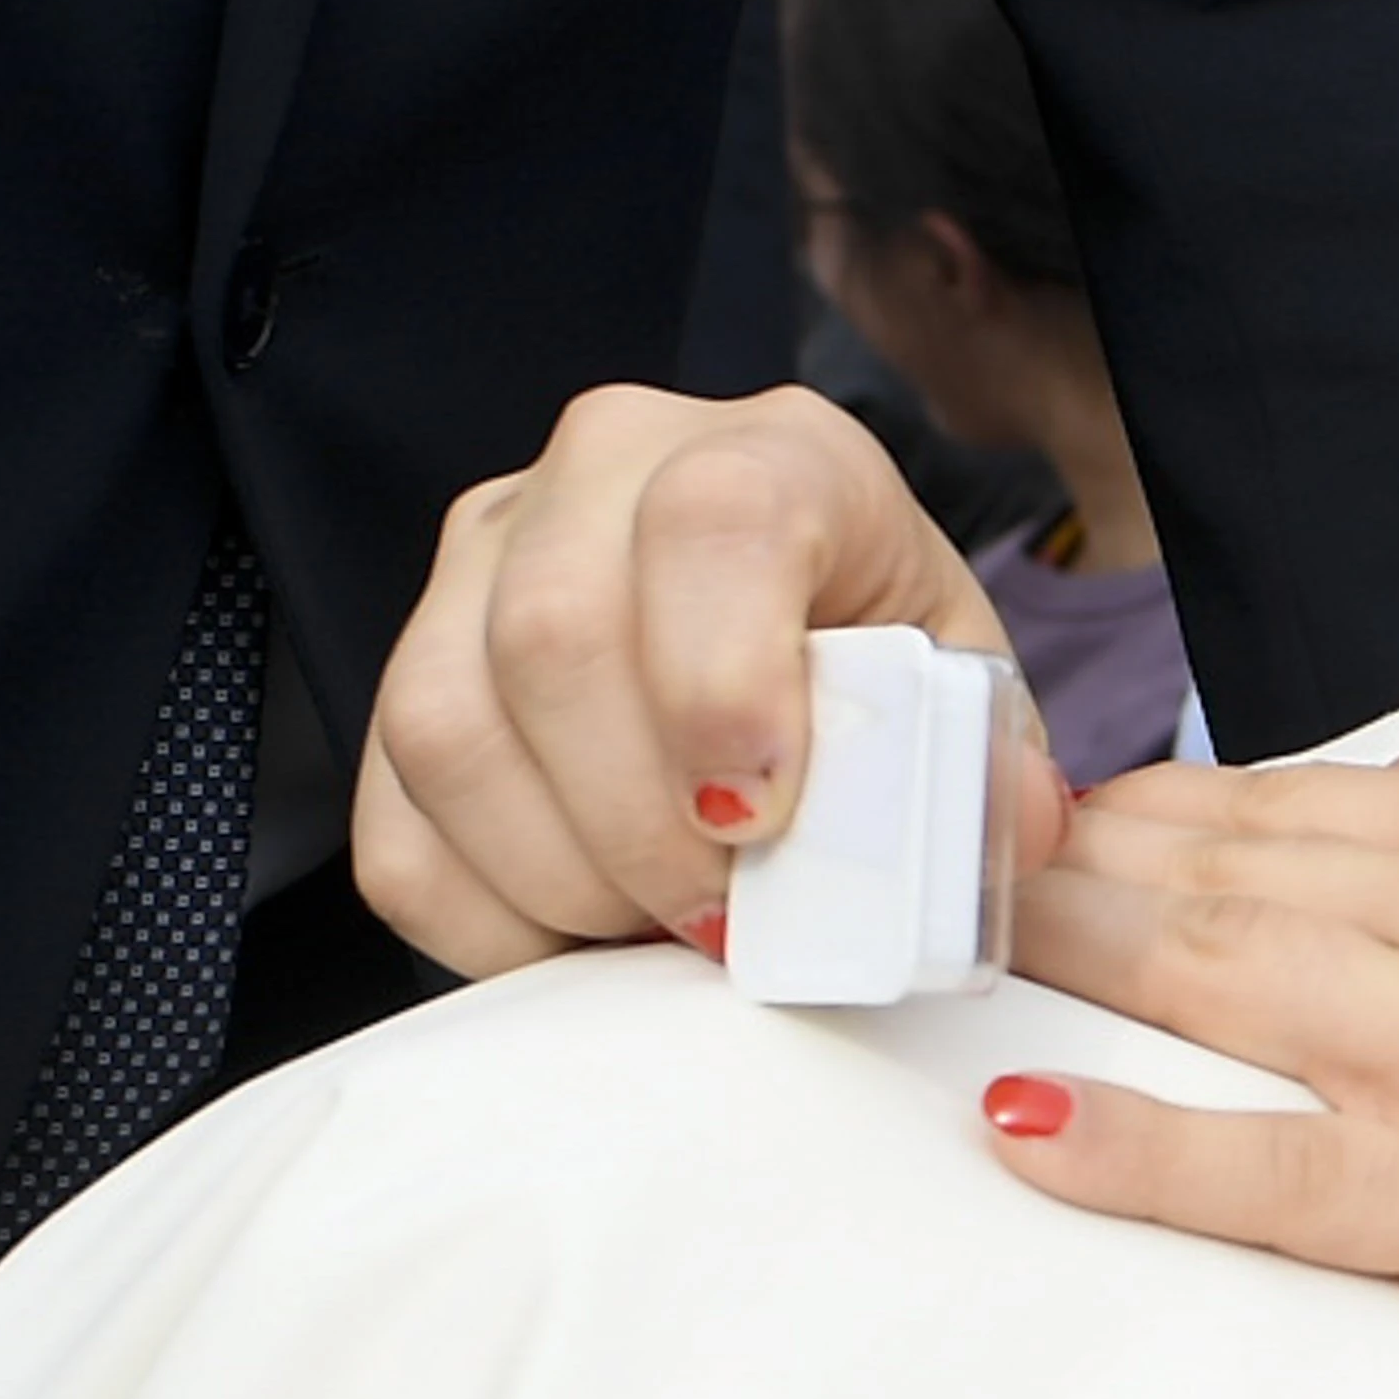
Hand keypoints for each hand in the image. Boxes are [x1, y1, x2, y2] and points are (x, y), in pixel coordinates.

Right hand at [353, 385, 1022, 975]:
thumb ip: (987, 771)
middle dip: (641, 825)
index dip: (723, 679)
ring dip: (562, 876)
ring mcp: (479, 564)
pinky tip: (582, 943)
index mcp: (769, 456)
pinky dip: (487, 920)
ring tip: (661, 932)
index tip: (762, 813)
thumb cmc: (881, 679)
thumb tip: (1006, 826)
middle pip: (553, 635)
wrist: (801, 662)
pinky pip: (392, 825)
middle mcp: (599, 474)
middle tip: (726, 922)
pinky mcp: (408, 675)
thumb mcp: (964, 708)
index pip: (711, 524)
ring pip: (447, 726)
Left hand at [981, 757, 1398, 1398]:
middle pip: (1215, 870)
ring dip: (1053, 955)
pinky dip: (1127, 1143)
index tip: (1049, 813)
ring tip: (930, 945)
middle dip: (1056, 860)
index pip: (1301, 806)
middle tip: (930, 859)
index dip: (1151, 810)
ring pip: (1208, 976)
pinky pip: (1260, 1166)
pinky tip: (1021, 1126)